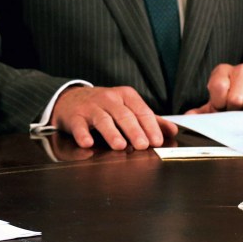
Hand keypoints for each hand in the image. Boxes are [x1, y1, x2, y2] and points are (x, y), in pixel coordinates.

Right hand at [51, 85, 177, 150]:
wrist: (70, 99)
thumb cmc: (104, 106)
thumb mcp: (127, 107)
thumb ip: (149, 120)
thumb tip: (172, 131)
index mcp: (125, 96)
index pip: (141, 111)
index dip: (150, 126)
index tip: (157, 141)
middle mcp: (108, 99)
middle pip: (123, 115)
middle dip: (134, 130)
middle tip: (142, 145)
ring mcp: (90, 107)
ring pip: (102, 119)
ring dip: (111, 133)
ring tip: (120, 145)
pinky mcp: (74, 116)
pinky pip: (79, 125)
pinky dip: (82, 134)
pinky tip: (87, 142)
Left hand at [183, 63, 242, 113]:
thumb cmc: (229, 103)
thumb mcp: (213, 106)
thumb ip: (200, 112)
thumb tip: (188, 117)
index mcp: (222, 70)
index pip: (218, 86)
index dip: (219, 103)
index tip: (221, 107)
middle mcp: (241, 69)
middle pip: (236, 97)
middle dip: (234, 109)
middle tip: (236, 110)